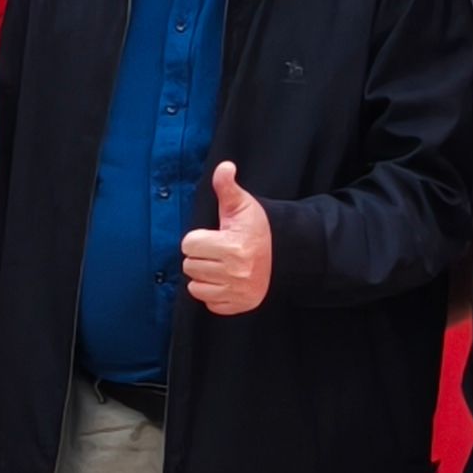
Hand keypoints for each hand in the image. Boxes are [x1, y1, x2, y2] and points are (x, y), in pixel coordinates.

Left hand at [179, 162, 270, 313]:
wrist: (283, 254)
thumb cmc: (257, 228)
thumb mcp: (242, 205)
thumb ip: (227, 187)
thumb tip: (225, 167)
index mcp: (233, 247)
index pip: (189, 244)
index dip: (198, 238)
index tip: (213, 236)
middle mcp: (235, 272)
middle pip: (189, 266)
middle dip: (200, 256)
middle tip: (217, 251)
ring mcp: (237, 292)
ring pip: (195, 286)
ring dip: (203, 276)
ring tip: (219, 265)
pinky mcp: (238, 306)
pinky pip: (208, 302)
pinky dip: (213, 293)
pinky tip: (224, 280)